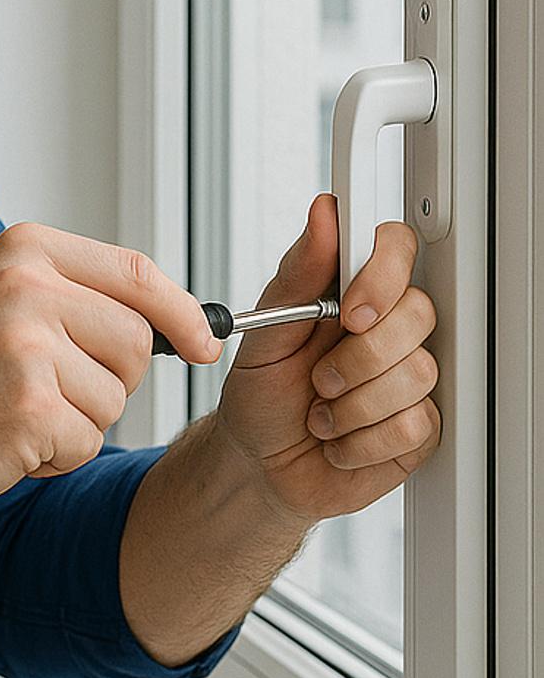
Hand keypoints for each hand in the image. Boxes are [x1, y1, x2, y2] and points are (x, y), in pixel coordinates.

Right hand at [0, 222, 219, 517]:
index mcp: (24, 251)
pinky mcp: (28, 407)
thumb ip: (74, 296)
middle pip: (136, 343)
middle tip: (46, 391)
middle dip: (109, 382)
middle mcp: (26, 287)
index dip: (182, 313)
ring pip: (115, 400)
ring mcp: (25, 346)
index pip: (137, 273)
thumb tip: (175, 318)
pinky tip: (4, 441)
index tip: (203, 342)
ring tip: (12, 413)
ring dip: (76, 424)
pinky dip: (55, 457)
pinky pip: (87, 443)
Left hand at [212, 194, 441, 523]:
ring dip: (350, 405)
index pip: (398, 248)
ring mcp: (408, 377)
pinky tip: (339, 441)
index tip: (349, 312)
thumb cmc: (260, 396)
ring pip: (417, 373)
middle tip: (317, 379)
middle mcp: (387, 330)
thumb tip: (323, 213)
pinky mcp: (418, 427)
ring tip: (319, 414)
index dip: (384, 276)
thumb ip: (297, 275)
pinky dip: (360, 440)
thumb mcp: (263, 336)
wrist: (258, 464)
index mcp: (349, 295)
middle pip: (418, 313)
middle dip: (357, 356)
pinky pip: (413, 425)